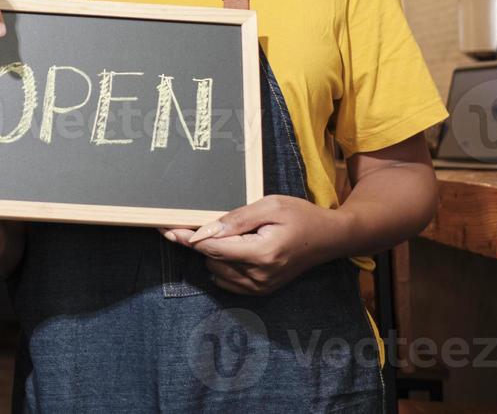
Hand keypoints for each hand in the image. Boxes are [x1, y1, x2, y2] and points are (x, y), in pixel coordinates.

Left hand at [163, 195, 350, 295]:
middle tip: (203, 223)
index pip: (213, 248)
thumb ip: (235, 220)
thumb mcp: (269, 206)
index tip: (167, 229)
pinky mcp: (261, 290)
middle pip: (212, 261)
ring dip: (214, 254)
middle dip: (203, 241)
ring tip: (236, 234)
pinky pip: (227, 281)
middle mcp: (259, 276)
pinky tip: (234, 249)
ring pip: (217, 271)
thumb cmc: (300, 216)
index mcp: (262, 254)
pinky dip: (222, 265)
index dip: (188, 238)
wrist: (328, 238)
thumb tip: (204, 232)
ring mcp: (261, 287)